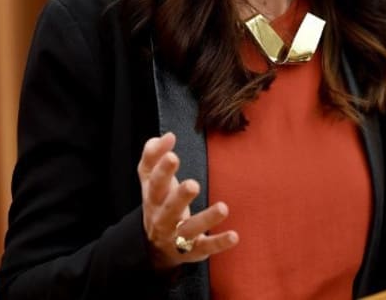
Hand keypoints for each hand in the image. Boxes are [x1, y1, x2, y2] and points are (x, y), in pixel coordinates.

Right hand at [137, 132, 238, 269]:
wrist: (154, 245)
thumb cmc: (159, 200)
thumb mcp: (150, 179)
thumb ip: (154, 155)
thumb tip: (167, 135)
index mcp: (153, 198)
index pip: (154, 184)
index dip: (162, 170)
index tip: (173, 155)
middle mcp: (163, 218)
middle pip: (169, 209)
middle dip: (179, 197)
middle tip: (192, 184)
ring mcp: (177, 236)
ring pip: (189, 230)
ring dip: (206, 219)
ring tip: (223, 208)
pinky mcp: (193, 250)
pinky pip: (205, 247)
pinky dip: (219, 242)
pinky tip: (235, 235)